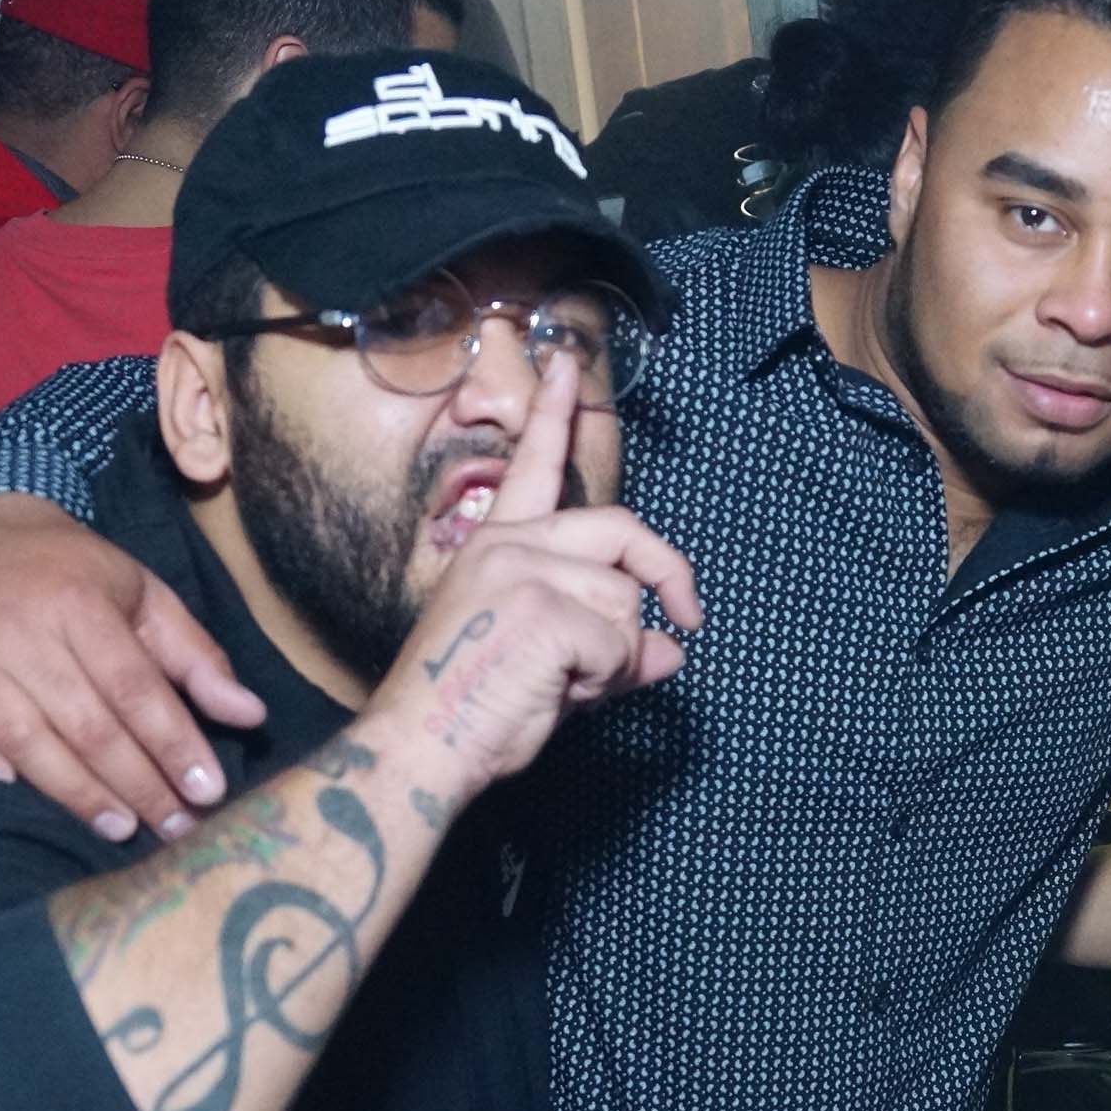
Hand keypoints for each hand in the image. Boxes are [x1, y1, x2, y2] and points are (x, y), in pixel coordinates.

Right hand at [0, 496, 265, 841]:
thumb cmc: (74, 575)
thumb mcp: (146, 596)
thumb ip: (197, 658)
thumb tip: (251, 715)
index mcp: (77, 603)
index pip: (134, 688)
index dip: (173, 744)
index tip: (208, 791)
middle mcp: (15, 630)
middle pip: (84, 723)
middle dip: (136, 782)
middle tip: (175, 826)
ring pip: (21, 739)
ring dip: (74, 792)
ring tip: (120, 827)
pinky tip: (8, 787)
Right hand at [366, 357, 700, 805]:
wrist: (421, 750)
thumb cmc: (471, 713)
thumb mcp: (552, 667)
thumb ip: (612, 650)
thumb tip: (673, 652)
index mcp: (497, 544)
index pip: (534, 463)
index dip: (556, 413)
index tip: (567, 361)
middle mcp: (509, 543)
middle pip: (623, 532)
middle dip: (666, 575)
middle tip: (690, 619)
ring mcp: (524, 571)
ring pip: (626, 602)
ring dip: (617, 656)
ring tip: (563, 685)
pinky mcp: (543, 608)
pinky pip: (621, 644)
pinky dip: (607, 681)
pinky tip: (558, 694)